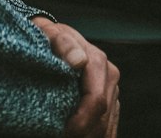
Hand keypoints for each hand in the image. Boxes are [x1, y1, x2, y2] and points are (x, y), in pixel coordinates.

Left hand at [32, 18, 119, 137]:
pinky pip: (108, 128)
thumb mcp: (50, 34)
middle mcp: (110, 76)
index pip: (96, 100)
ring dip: (88, 135)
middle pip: (102, 118)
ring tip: (66, 135)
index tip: (64, 130)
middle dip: (84, 133)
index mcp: (97, 61)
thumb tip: (78, 61)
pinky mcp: (110, 101)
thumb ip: (63, 44)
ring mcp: (112, 89)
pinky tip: (80, 135)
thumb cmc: (48, 36)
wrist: (53, 37)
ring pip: (106, 126)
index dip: (81, 121)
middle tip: (62, 135)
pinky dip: (95, 135)